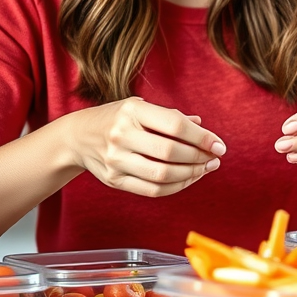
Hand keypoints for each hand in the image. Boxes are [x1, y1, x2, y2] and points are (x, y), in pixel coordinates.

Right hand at [68, 97, 224, 196]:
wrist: (77, 137)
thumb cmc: (116, 119)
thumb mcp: (139, 107)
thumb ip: (170, 117)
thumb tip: (202, 126)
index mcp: (131, 110)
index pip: (175, 125)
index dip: (201, 137)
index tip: (219, 145)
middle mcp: (121, 135)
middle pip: (170, 152)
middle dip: (199, 158)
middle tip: (214, 159)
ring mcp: (115, 160)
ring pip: (163, 175)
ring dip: (191, 174)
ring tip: (204, 169)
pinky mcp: (114, 180)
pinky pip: (152, 190)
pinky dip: (176, 186)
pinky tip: (187, 179)